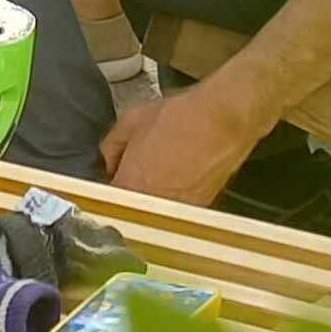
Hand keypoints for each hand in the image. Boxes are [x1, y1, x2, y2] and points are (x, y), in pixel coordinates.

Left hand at [100, 79, 264, 208]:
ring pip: (154, 215)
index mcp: (128, 186)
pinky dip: (173, 201)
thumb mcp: (131, 120)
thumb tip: (109, 165)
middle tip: (135, 178)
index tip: (112, 181)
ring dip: (151, 202)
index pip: (107, 202)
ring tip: (160, 178)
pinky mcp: (199, 211)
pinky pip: (176, 212)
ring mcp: (176, 212)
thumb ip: (111, 147)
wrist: (223, 120)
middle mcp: (150, 206)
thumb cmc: (176, 116)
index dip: (108, 191)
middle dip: (128, 198)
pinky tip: (179, 181)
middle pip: (131, 212)